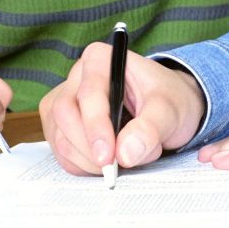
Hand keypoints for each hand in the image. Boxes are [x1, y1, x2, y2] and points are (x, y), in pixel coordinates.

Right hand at [41, 43, 205, 175]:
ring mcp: (64, 102)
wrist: (166, 110)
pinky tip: (109, 162)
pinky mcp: (61, 127)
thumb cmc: (167, 100)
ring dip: (89, 161)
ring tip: (126, 157)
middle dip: (89, 148)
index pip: (88, 94)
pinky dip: (83, 167)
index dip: (96, 127)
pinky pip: (62, 154)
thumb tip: (125, 154)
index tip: (108, 157)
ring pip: (60, 138)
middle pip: (65, 115)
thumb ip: (149, 128)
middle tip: (117, 167)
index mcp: (99, 59)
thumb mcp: (169, 110)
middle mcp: (76, 77)